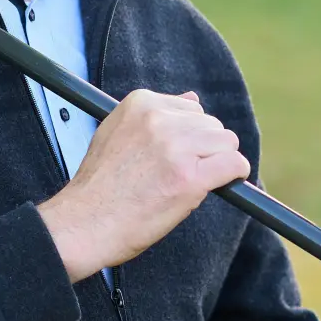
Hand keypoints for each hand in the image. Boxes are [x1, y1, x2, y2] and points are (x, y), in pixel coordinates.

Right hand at [38, 90, 250, 281]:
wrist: (84, 223)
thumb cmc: (100, 186)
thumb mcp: (117, 133)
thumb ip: (156, 116)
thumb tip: (193, 98)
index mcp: (141, 103)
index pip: (190, 108)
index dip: (188, 136)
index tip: (173, 156)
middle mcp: (159, 119)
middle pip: (211, 125)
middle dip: (204, 149)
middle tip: (181, 173)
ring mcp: (176, 148)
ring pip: (226, 143)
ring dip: (218, 162)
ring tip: (191, 182)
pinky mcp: (189, 179)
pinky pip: (234, 164)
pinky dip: (235, 174)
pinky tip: (223, 184)